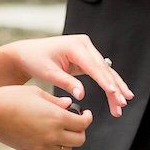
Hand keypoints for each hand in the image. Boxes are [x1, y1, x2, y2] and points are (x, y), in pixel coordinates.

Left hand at [0, 34, 133, 117]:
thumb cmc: (35, 60)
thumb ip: (66, 82)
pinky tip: (117, 96)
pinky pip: (100, 73)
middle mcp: (84, 45)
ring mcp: (87, 51)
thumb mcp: (48, 72)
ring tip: (123, 104)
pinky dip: (108, 85)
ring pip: (105, 72)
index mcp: (75, 45)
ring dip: (115, 88)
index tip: (115, 93)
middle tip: (122, 104)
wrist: (27, 54)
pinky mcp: (86, 58)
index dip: (105, 81)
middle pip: (104, 69)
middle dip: (114, 88)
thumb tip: (81, 95)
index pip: (94, 66)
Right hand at [0, 85, 92, 149]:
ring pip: (66, 149)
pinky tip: (47, 131)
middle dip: (81, 130)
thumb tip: (69, 105)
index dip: (87, 118)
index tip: (85, 112)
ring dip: (69, 139)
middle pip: (79, 140)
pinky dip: (55, 144)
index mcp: (57, 118)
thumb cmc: (12, 98)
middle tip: (76, 120)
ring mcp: (41, 146)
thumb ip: (57, 101)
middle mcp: (52, 135)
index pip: (83, 124)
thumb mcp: (38, 93)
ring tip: (61, 126)